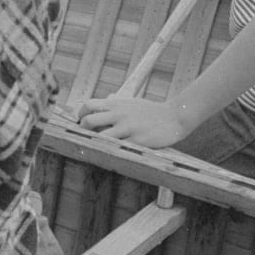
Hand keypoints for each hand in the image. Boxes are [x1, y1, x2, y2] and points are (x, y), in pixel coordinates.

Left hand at [76, 97, 190, 149]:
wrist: (175, 117)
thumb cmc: (152, 111)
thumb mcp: (132, 102)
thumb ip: (117, 103)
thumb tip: (106, 100)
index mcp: (116, 104)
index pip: (88, 105)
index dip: (80, 115)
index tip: (81, 123)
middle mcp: (119, 114)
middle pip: (88, 121)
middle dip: (82, 131)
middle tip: (86, 137)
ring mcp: (127, 128)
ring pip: (100, 137)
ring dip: (96, 143)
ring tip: (98, 148)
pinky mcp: (136, 141)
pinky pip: (118, 148)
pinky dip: (112, 151)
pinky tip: (113, 154)